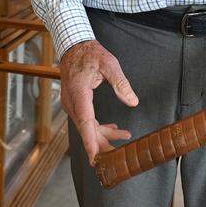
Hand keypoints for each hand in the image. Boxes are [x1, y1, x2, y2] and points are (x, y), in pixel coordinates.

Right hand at [60, 40, 138, 165]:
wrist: (74, 47)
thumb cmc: (90, 54)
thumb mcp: (109, 64)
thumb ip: (121, 83)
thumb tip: (133, 101)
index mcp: (80, 94)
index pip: (86, 123)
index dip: (91, 142)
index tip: (95, 159)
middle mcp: (73, 103)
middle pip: (87, 130)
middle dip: (102, 144)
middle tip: (118, 156)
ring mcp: (73, 105)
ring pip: (88, 127)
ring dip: (104, 134)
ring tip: (125, 135)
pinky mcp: (76, 104)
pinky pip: (87, 120)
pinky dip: (100, 126)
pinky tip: (114, 127)